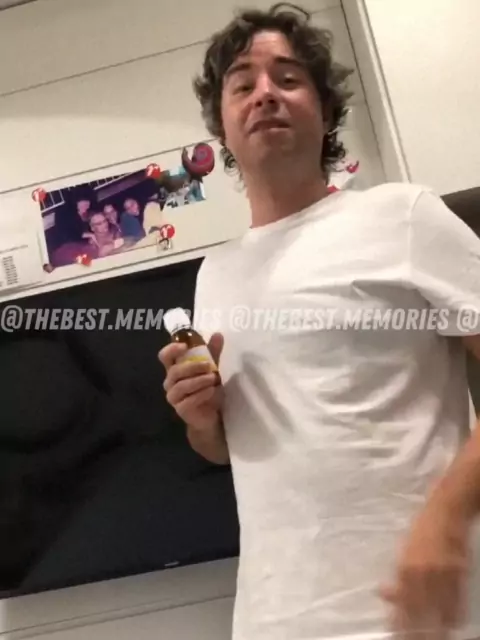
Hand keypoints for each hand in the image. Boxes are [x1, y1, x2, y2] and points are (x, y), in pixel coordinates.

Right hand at [159, 332, 223, 430]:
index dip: (171, 349)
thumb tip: (218, 334)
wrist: (209, 414)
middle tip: (209, 366)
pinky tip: (211, 391)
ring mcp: (173, 397)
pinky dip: (202, 394)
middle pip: (175, 371)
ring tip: (214, 379)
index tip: (185, 346)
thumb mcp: (211, 368)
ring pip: (182, 386)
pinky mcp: (180, 409)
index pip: (164, 356)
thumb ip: (212, 352)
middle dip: (193, 366)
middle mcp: (170, 382)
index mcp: (175, 369)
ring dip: (199, 380)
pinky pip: (189, 401)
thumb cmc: (206, 388)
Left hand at [379, 499, 470, 638]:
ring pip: (437, 610)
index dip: (398, 622)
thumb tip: (383, 593)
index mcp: (404, 567)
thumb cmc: (422, 531)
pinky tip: (451, 626)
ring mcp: (441, 574)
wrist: (445, 511)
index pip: (400, 604)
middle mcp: (421, 572)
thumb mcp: (404, 550)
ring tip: (432, 639)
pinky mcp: (458, 572)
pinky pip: (455, 602)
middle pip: (417, 611)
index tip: (394, 635)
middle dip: (414, 630)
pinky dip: (452, 616)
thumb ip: (396, 574)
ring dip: (434, 629)